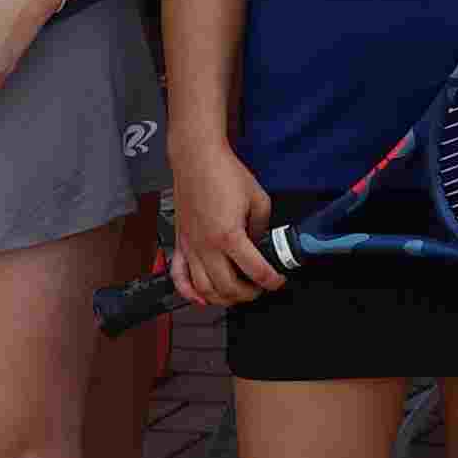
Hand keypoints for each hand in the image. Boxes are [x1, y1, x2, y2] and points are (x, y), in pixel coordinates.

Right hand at [172, 144, 286, 308]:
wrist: (196, 158)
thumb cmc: (224, 173)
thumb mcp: (258, 199)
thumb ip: (262, 227)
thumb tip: (260, 243)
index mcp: (229, 235)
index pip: (256, 271)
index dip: (272, 281)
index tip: (278, 280)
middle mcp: (207, 246)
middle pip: (229, 288)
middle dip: (249, 294)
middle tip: (259, 288)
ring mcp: (191, 247)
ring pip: (204, 289)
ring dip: (223, 299)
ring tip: (236, 294)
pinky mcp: (180, 242)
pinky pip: (179, 276)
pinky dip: (188, 292)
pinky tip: (200, 298)